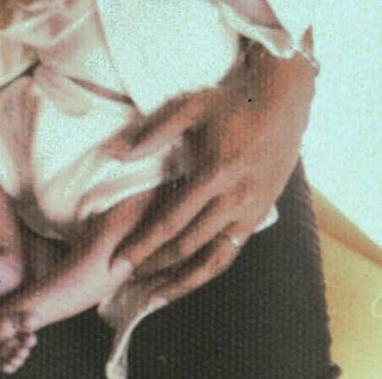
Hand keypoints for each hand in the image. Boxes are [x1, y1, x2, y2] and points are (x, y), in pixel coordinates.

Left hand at [110, 45, 315, 305]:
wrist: (281, 104)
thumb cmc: (231, 104)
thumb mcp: (191, 107)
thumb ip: (155, 132)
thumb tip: (117, 152)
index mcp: (216, 172)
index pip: (172, 220)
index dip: (144, 243)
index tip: (119, 258)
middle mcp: (236, 198)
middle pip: (190, 245)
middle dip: (156, 264)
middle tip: (125, 275)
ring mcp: (252, 211)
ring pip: (215, 260)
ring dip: (184, 281)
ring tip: (156, 296)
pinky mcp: (261, 215)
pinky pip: (232, 252)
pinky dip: (208, 269)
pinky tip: (189, 277)